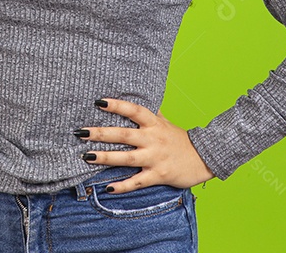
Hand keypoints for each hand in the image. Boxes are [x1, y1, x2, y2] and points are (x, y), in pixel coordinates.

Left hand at [77, 98, 214, 191]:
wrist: (204, 158)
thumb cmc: (180, 139)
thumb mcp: (165, 122)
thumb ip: (150, 112)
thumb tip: (136, 96)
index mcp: (154, 123)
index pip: (133, 110)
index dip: (116, 105)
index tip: (98, 102)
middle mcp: (153, 139)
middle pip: (123, 134)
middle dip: (101, 133)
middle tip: (81, 132)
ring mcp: (155, 158)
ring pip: (126, 158)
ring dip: (105, 157)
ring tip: (86, 157)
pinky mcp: (158, 175)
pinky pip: (137, 181)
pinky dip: (122, 185)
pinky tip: (107, 187)